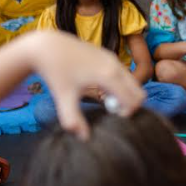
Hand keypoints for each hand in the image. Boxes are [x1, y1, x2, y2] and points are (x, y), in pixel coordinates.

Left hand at [24, 31, 146, 139]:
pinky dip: (120, 85)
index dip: (127, 114)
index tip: (111, 117)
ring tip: (104, 100)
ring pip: (133, 83)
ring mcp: (113, 59)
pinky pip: (124, 75)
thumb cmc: (55, 72)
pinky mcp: (108, 55)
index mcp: (108, 77)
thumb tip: (84, 138)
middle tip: (110, 111)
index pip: (133, 101)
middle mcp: (116, 66)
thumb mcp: (63, 98)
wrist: (46, 46)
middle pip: (139, 92)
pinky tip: (100, 88)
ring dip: (125, 95)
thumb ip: (73, 119)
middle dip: (130, 105)